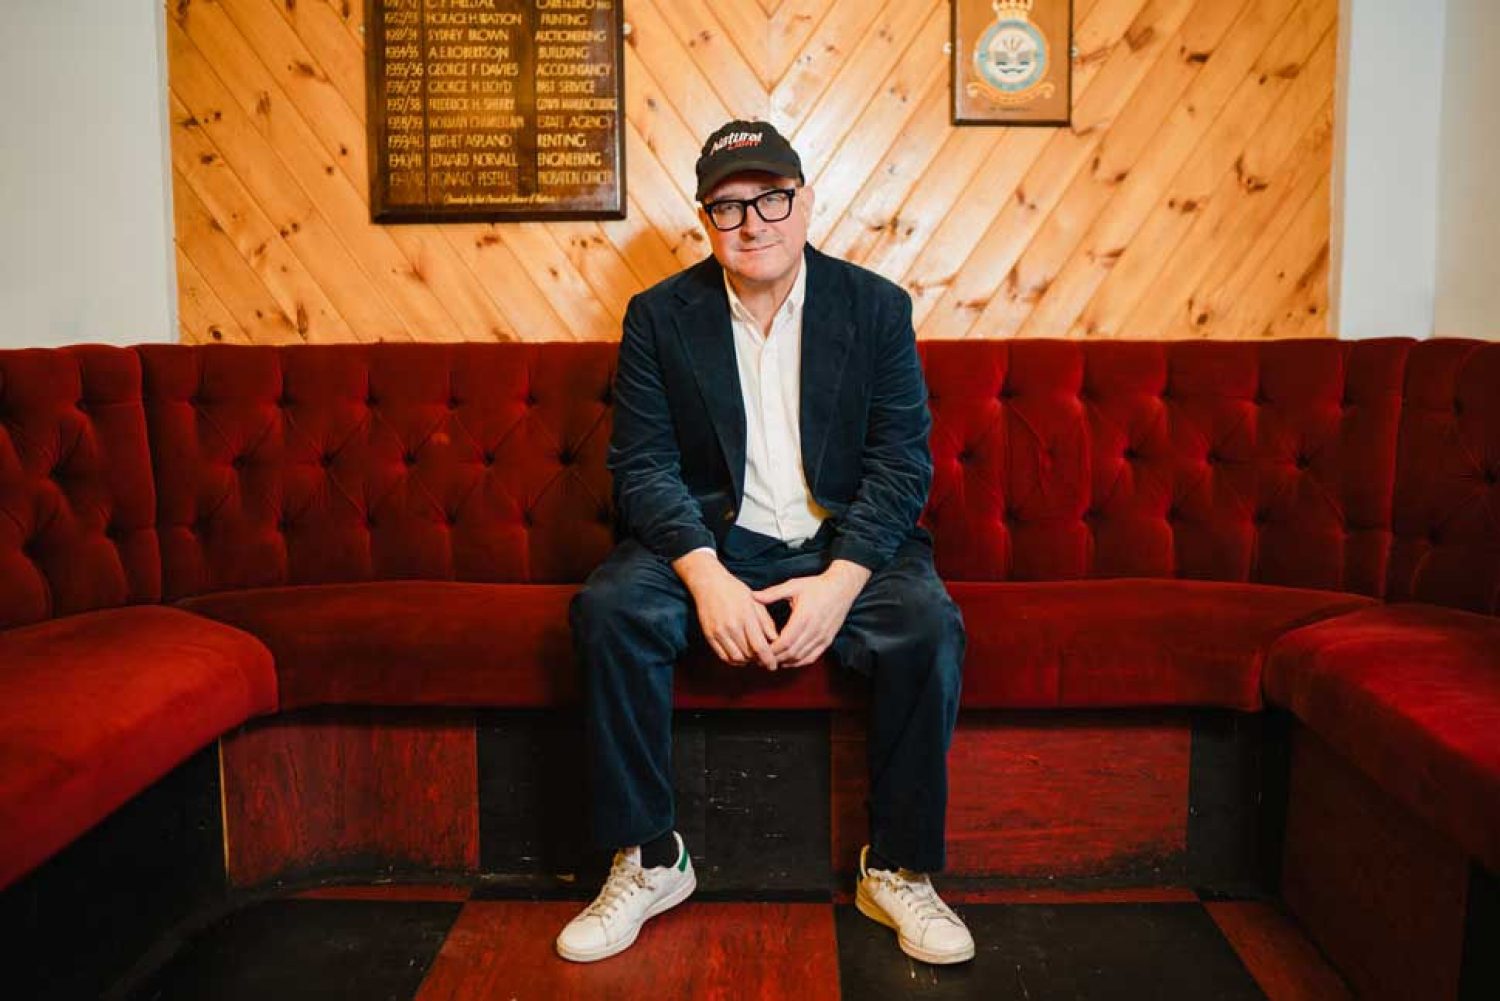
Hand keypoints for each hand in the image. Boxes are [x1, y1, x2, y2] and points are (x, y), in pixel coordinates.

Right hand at [672, 550, 780, 669]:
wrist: (708, 583)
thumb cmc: (734, 591)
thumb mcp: (755, 602)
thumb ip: (766, 621)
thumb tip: (775, 639)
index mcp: (746, 616)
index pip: (760, 646)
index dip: (768, 660)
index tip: (773, 666)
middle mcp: (731, 626)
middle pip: (749, 654)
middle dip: (758, 660)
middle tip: (764, 659)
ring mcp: (719, 632)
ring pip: (736, 658)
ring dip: (746, 661)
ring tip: (752, 657)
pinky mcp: (709, 635)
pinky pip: (723, 656)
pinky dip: (733, 660)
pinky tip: (740, 655)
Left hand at [752, 560, 870, 667]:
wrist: (842, 588)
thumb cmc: (816, 586)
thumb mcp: (793, 585)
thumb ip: (772, 593)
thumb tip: (753, 596)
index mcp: (803, 617)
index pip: (784, 642)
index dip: (771, 650)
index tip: (759, 651)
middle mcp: (814, 630)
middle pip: (791, 652)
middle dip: (775, 659)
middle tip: (761, 660)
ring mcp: (822, 637)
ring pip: (801, 657)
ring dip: (786, 662)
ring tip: (772, 661)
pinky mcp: (828, 640)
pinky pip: (812, 657)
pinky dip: (799, 662)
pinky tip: (789, 662)